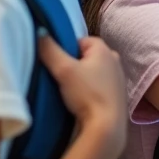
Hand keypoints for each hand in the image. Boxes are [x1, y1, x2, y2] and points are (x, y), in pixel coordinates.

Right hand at [38, 32, 126, 156]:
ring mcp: (118, 79)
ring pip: (91, 73)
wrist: (107, 127)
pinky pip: (98, 87)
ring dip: (80, 79)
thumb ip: (49, 49)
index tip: (56, 63)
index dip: (65, 50)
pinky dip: (88, 91)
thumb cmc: (87, 94)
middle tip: (60, 77)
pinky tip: (80, 101)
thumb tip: (40, 31)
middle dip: (72, 65)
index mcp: (105, 49)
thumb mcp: (63, 70)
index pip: (80, 40)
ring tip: (68, 91)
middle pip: (85, 57)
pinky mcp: (117, 96)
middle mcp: (115, 61)